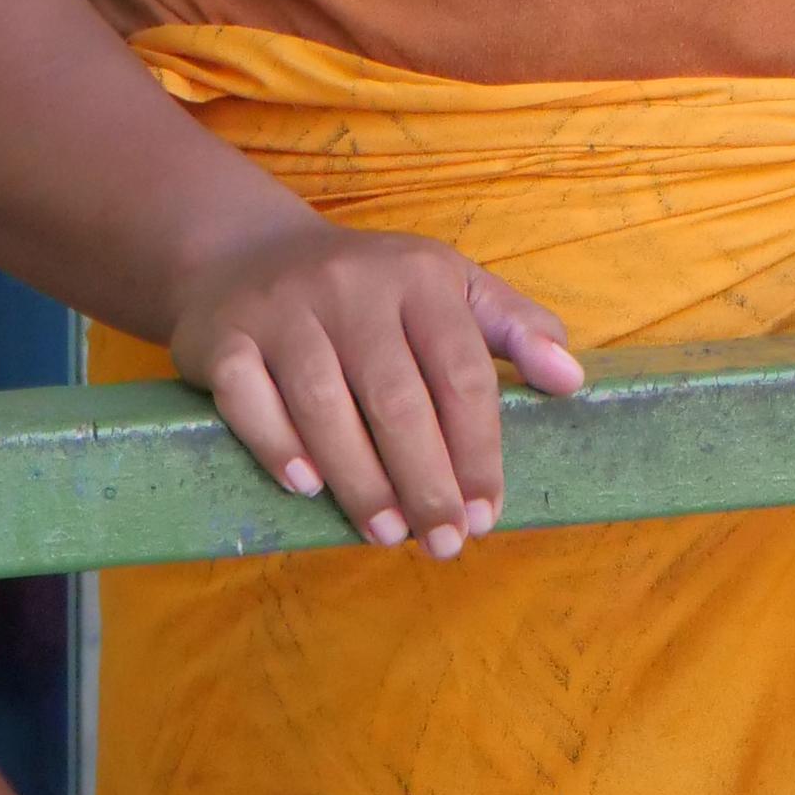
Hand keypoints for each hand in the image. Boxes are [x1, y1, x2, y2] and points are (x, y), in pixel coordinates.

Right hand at [170, 219, 582, 558]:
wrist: (246, 252)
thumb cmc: (369, 286)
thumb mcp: (447, 285)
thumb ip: (513, 328)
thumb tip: (572, 379)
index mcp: (418, 276)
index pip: (460, 371)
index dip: (479, 449)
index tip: (489, 511)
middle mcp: (351, 286)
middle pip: (397, 398)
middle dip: (427, 481)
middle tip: (446, 542)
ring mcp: (282, 310)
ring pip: (325, 406)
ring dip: (361, 481)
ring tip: (390, 534)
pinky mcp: (222, 337)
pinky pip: (248, 398)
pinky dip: (277, 445)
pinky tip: (307, 488)